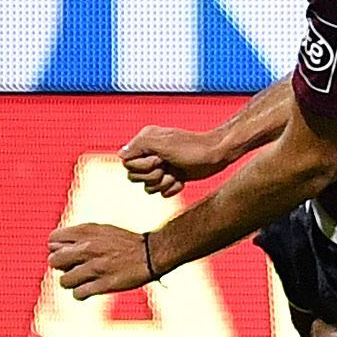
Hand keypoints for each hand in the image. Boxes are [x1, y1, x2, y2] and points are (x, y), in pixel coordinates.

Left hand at [47, 221, 154, 299]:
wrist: (151, 254)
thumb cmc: (125, 243)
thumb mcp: (101, 230)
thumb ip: (78, 236)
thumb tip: (53, 247)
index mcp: (87, 232)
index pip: (53, 240)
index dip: (58, 247)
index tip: (69, 252)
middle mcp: (88, 248)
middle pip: (54, 261)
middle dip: (62, 266)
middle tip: (75, 267)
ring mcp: (95, 267)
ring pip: (64, 281)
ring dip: (72, 282)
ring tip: (85, 279)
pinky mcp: (103, 285)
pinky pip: (77, 294)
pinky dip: (82, 294)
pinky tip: (92, 288)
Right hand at [117, 124, 232, 197]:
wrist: (216, 155)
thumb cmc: (192, 148)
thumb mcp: (163, 143)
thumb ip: (139, 145)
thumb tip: (121, 154)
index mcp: (145, 142)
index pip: (127, 163)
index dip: (142, 166)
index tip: (159, 158)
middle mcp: (150, 154)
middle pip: (134, 177)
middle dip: (153, 176)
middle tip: (168, 166)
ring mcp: (161, 167)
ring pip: (147, 187)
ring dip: (163, 183)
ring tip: (176, 173)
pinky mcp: (171, 178)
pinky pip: (160, 193)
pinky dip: (172, 189)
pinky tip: (182, 179)